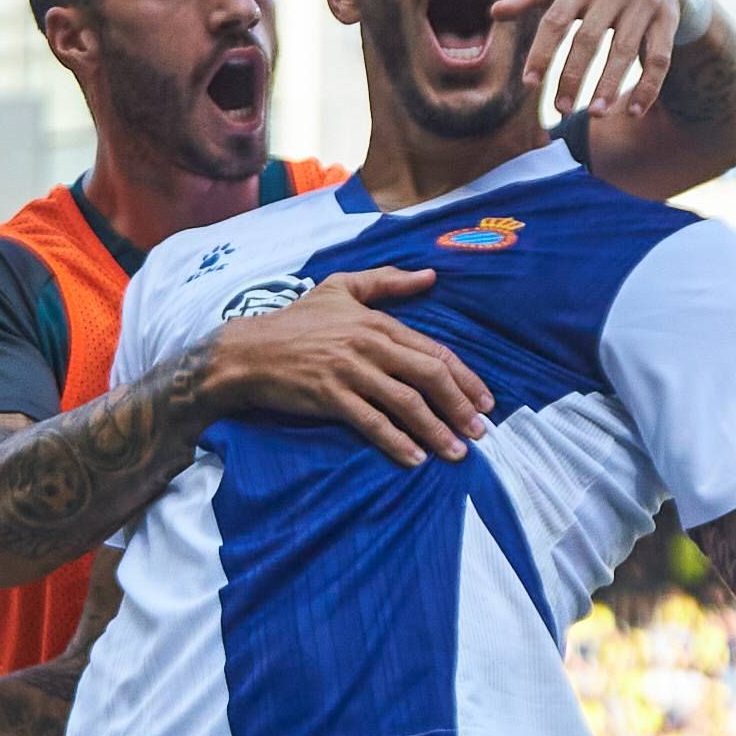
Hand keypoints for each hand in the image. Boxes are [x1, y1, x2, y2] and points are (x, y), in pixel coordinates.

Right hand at [212, 268, 494, 467]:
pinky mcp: (329, 396)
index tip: (487, 402)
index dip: (466, 378)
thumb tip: (430, 276)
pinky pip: (371, 422)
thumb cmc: (296, 321)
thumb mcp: (341, 288)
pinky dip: (397, 442)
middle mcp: (369, 345)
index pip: (434, 351)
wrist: (248, 351)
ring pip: (406, 403)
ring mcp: (349, 371)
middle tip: (481, 432)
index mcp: (377, 322)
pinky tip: (415, 459)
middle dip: (460, 407)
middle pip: (428, 377)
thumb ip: (387, 281)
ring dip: (436, 430)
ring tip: (457, 452)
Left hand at [492, 0, 681, 117]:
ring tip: (595, 114)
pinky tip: (634, 112)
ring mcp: (642, 5)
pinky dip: (648, 87)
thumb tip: (495, 12)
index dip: (541, 53)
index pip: (555, 21)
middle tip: (561, 109)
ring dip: (609, 86)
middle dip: (572, 77)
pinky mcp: (667, 20)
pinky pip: (659, 58)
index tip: (530, 83)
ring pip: (624, 51)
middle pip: (588, 39)